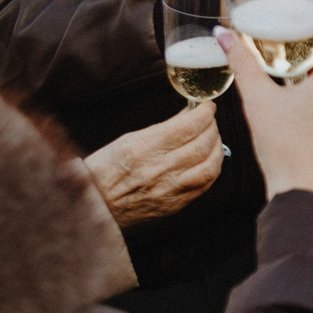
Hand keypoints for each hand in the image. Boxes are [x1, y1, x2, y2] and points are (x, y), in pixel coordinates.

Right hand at [85, 101, 223, 227]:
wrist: (94, 205)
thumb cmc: (104, 170)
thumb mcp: (127, 140)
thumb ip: (161, 129)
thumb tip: (187, 116)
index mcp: (144, 149)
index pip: (187, 126)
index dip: (204, 113)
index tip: (207, 106)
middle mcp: (160, 169)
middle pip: (201, 145)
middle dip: (212, 128)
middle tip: (210, 120)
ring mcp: (169, 190)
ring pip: (209, 167)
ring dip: (217, 149)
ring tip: (213, 139)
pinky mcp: (174, 205)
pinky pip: (204, 186)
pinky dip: (212, 169)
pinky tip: (210, 160)